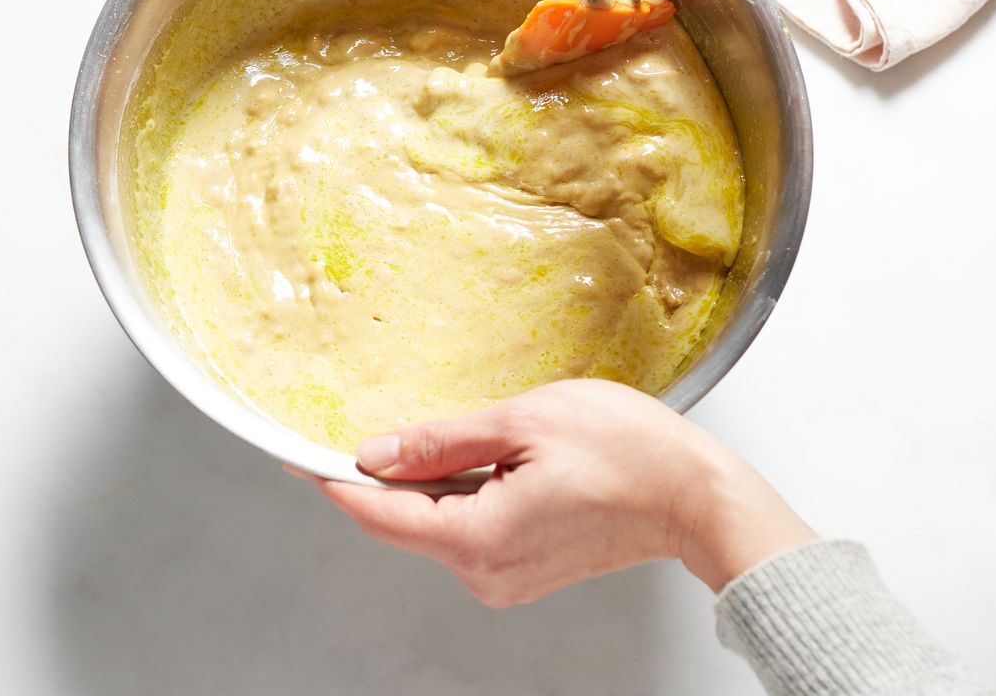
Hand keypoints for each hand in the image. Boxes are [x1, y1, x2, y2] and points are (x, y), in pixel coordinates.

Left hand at [298, 380, 815, 606]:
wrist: (697, 496)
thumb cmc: (629, 452)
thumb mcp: (524, 421)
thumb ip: (442, 440)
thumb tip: (377, 452)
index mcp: (478, 537)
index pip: (378, 513)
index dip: (333, 479)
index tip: (298, 453)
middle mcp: (485, 571)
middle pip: (405, 519)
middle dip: (388, 471)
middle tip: (381, 418)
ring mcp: (506, 577)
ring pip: (438, 522)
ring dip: (434, 478)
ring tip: (477, 432)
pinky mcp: (524, 570)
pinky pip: (471, 528)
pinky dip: (465, 493)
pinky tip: (493, 458)